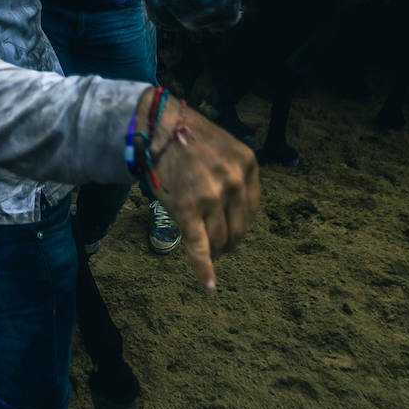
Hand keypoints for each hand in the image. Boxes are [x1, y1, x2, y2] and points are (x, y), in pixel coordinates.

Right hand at [140, 91, 260, 288]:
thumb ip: (234, 174)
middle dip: (229, 241)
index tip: (230, 230)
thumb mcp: (224, 148)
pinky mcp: (188, 209)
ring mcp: (212, 197)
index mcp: (248, 165)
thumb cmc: (186, 135)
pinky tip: (207, 283)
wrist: (155, 124)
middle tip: (218, 245)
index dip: (240, 224)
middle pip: (239, 228)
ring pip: (221, 239)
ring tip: (208, 253)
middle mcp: (235, 182)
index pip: (252, 209)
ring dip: (216, 252)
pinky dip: (203, 267)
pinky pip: (198, 245)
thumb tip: (233, 208)